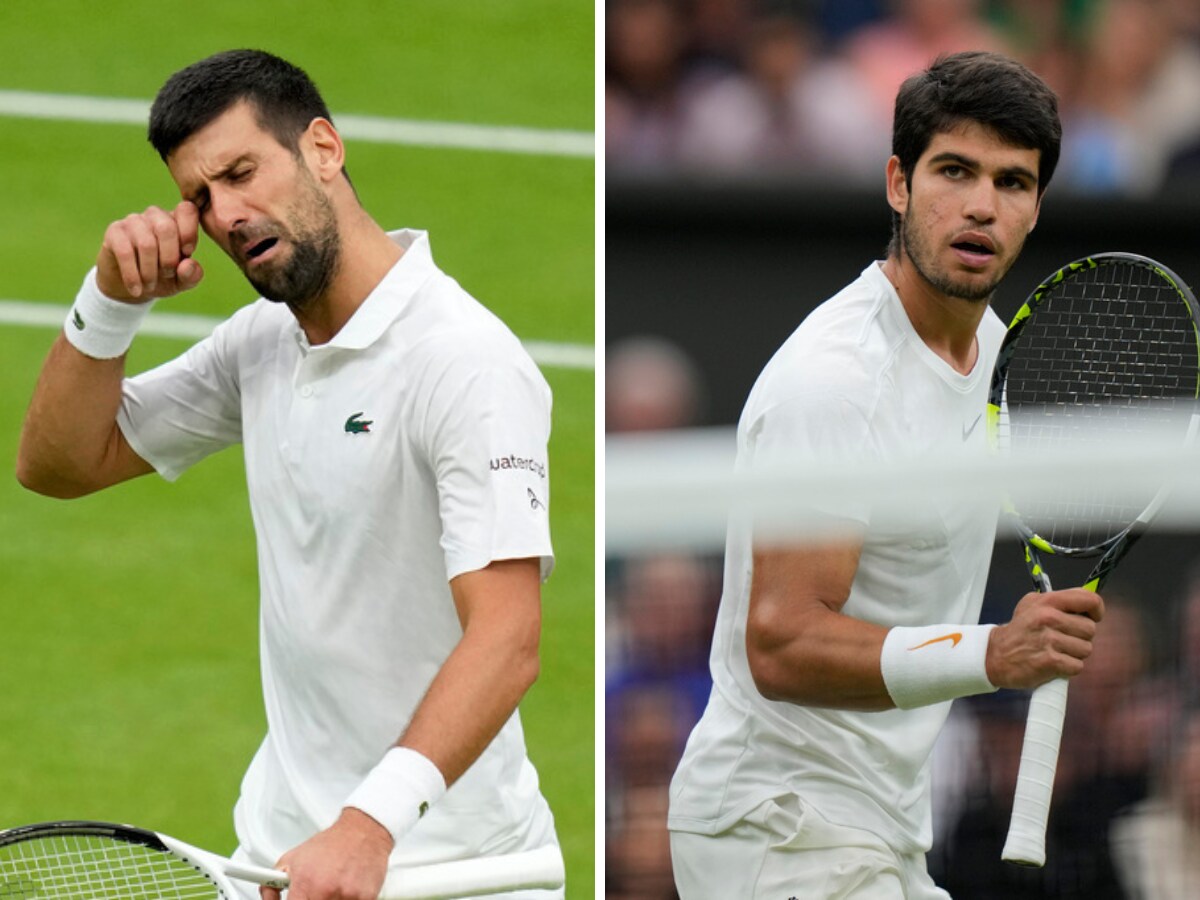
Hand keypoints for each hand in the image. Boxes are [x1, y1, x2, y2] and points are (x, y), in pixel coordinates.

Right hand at [95, 201, 203, 301]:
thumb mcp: (182, 281)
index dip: (189, 232)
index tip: (187, 253)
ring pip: (146, 243)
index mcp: (177, 220)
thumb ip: (192, 274)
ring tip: (150, 286)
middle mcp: (155, 216)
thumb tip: (188, 265)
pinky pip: (125, 252)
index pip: (187, 210)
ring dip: (150, 271)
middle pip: (166, 228)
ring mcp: (133, 221)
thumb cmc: (163, 278)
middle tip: (167, 275)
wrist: (133, 286)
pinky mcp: (114, 231)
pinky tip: (136, 289)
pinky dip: (133, 275)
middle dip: (169, 258)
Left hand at [260, 808, 392, 899]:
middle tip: (316, 893)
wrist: (362, 832)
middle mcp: (326, 891)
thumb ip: (271, 884)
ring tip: (333, 889)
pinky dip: (347, 899)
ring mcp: (347, 896)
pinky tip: (347, 889)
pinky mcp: (366, 898)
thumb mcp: (292, 858)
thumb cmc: (330, 845)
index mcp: (305, 883)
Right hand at [986, 588, 1104, 689]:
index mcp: (1048, 601)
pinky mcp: (1050, 661)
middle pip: (1090, 629)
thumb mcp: (1032, 604)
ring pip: (1086, 649)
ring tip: (1056, 651)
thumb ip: (1058, 600)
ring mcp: (1049, 640)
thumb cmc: (1019, 630)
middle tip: (1063, 639)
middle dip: (1080, 637)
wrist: (995, 655)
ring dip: (1074, 654)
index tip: (1092, 617)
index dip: (1096, 610)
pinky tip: (1054, 663)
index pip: (1089, 600)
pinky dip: (1068, 668)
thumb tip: (1088, 602)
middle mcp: (1049, 618)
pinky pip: (1077, 666)